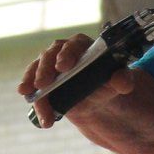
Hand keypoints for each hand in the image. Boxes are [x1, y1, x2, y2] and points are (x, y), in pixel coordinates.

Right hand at [17, 32, 133, 128]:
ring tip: (30, 97)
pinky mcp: (41, 82)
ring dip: (32, 84)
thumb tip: (122, 80)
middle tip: (42, 84)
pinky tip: (34, 108)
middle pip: (49, 56)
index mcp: (81, 46)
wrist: (97, 98)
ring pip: (37, 71)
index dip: (67, 55)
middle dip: (44, 70)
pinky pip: (33, 88)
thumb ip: (123, 79)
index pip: (73, 45)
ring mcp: (48, 66)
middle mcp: (61, 51)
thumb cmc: (107, 82)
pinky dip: (33, 99)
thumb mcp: (118, 81)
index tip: (63, 67)